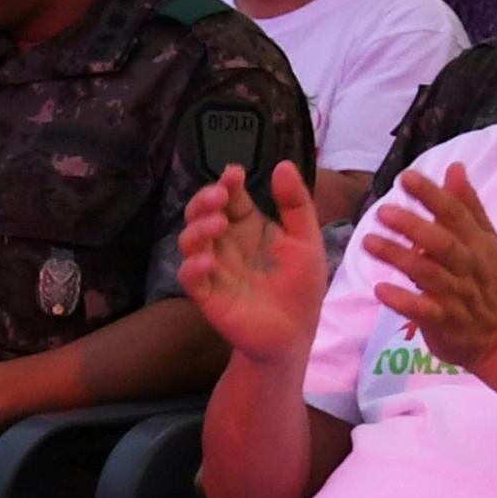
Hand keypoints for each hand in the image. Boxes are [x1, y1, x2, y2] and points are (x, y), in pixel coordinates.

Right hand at [178, 160, 328, 365]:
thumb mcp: (307, 240)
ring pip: (190, 241)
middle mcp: (226, 244)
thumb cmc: (300, 287)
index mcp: (248, 227)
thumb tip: (283, 164)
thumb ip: (296, 204)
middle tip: (219, 197)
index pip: (229, 197)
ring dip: (198, 228)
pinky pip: (189, 278)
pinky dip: (193, 266)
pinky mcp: (207, 296)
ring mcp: (214, 269)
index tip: (235, 174)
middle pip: (201, 213)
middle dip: (204, 200)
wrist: (296, 333)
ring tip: (218, 225)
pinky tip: (209, 261)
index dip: (228, 183)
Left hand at [356, 164, 496, 372]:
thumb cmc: (489, 281)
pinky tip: (379, 290)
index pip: (456, 214)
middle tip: (383, 211)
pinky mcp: (445, 322)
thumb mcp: (486, 241)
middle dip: (413, 226)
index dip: (432, 195)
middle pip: (442, 243)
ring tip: (369, 242)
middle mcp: (469, 267)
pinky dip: (402, 301)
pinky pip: (423, 311)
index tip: (406, 177)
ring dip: (398, 258)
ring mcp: (457, 296)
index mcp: (478, 243)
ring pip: (428, 274)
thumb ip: (467, 206)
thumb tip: (454, 167)